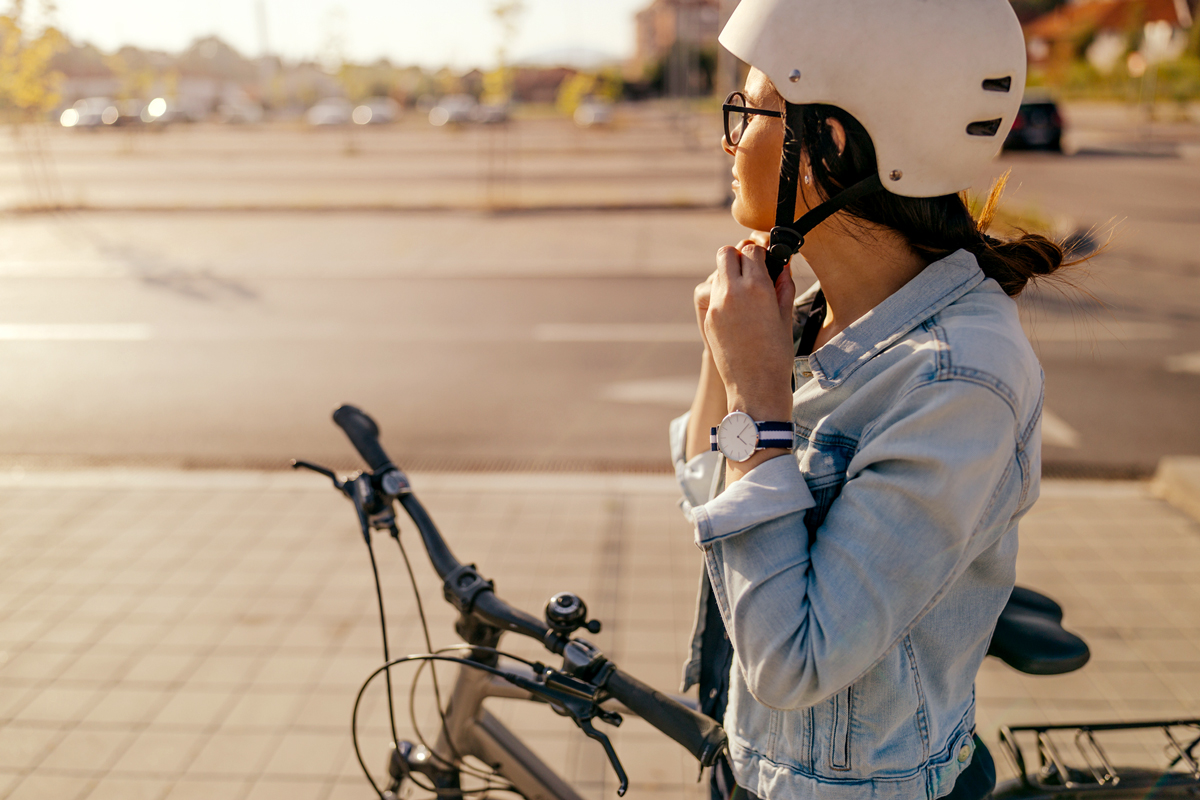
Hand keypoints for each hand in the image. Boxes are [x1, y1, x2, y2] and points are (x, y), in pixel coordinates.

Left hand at [704, 243, 794, 422]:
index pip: (751, 250)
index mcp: (757, 288)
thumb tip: (783, 266)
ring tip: (745, 293)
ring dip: (729, 276)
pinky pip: (713, 295)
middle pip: (726, 254)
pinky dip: (723, 295)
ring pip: (716, 273)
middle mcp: (733, 293)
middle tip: (751, 271)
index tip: (765, 260)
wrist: (756, 387)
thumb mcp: (786, 316)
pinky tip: (739, 311)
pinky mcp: (708, 319)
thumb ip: (784, 286)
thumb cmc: (777, 355)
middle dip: (739, 258)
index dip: (759, 252)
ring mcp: (716, 306)